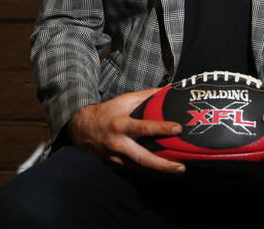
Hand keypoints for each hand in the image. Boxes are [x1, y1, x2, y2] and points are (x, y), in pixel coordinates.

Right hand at [67, 88, 185, 173]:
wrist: (83, 128)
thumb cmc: (107, 112)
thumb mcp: (125, 100)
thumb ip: (147, 96)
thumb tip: (167, 90)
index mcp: (121, 125)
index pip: (145, 127)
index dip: (162, 128)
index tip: (178, 129)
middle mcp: (119, 143)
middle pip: (143, 158)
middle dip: (163, 165)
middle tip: (181, 167)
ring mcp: (116, 157)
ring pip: (140, 168)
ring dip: (159, 172)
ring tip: (177, 171)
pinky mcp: (116, 165)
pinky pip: (135, 171)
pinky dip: (149, 172)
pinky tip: (162, 172)